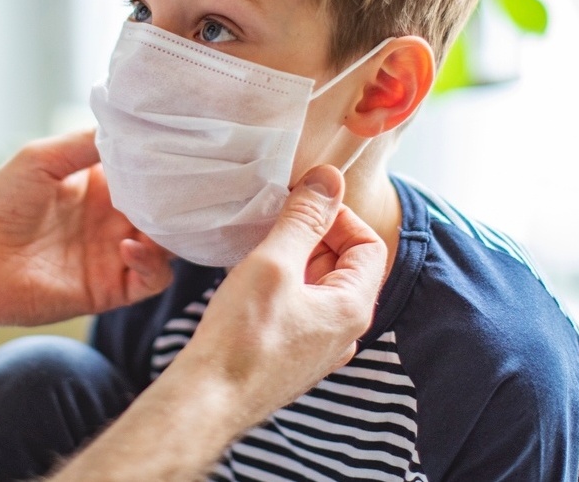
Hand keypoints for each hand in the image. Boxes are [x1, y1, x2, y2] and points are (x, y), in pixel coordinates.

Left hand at [0, 130, 173, 327]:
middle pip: (167, 206)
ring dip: (175, 229)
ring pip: (170, 242)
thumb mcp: (43, 156)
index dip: (168, 161)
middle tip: (196, 182)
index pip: (150, 171)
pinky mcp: (111, 288)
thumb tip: (135, 124)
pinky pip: (152, 279)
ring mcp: (115, 253)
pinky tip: (129, 246)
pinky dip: (153, 263)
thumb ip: (89, 141)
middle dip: (182, 195)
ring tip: (166, 214)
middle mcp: (114, 217)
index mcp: (101, 184)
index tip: (187, 146)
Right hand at [172, 165, 386, 422]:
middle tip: (277, 221)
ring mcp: (319, 348)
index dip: (339, 216)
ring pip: (319, 287)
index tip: (302, 204)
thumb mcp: (274, 263)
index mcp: (352, 308)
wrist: (209, 399)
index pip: (369, 245)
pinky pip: (300, 309)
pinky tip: (250, 282)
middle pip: (345, 265)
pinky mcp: (293, 357)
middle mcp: (344, 332)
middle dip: (315, 235)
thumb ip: (304, 218)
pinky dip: (283, 285)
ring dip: (295, 260)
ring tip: (260, 249)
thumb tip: (329, 179)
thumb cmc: (242, 336)